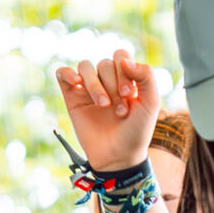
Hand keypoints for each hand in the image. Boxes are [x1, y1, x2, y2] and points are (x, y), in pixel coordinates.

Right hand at [55, 49, 160, 170]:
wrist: (119, 157)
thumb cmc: (137, 131)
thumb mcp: (151, 103)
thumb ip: (146, 76)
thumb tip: (124, 60)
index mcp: (125, 77)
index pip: (120, 56)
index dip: (124, 71)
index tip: (129, 95)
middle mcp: (106, 80)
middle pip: (104, 63)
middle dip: (113, 85)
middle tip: (120, 110)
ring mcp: (88, 88)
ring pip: (85, 67)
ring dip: (95, 84)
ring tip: (103, 105)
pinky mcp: (72, 98)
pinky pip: (62, 73)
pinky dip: (67, 73)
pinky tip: (76, 83)